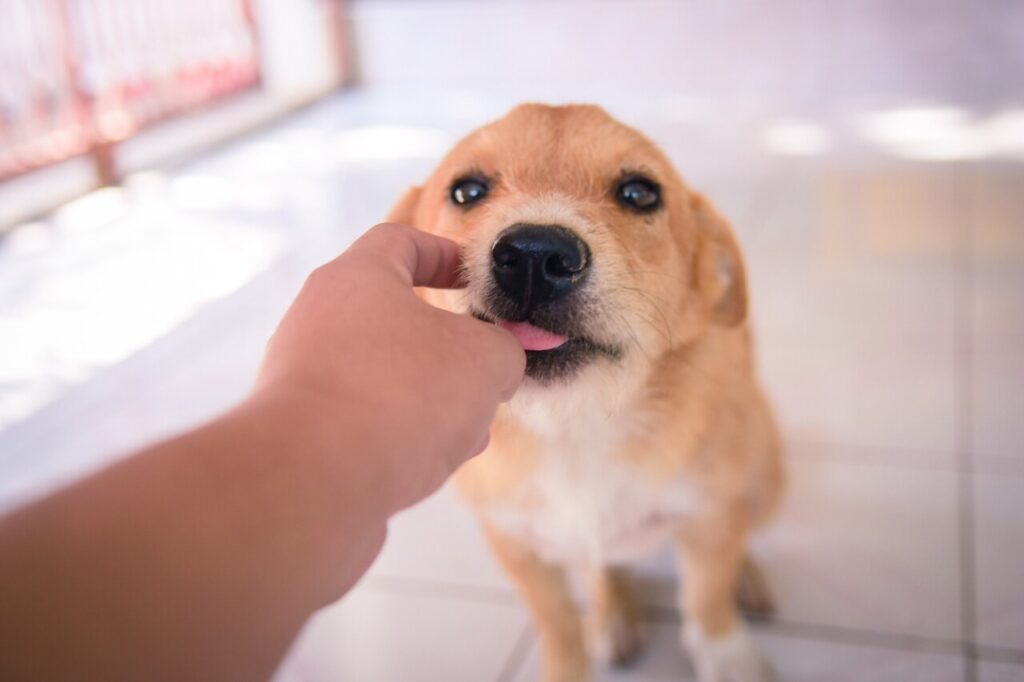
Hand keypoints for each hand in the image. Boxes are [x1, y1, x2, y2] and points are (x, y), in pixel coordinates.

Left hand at [254, 223, 524, 511]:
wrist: (312, 480)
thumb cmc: (402, 393)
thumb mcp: (484, 359)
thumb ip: (504, 349)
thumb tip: (499, 360)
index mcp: (356, 277)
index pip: (400, 241)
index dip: (445, 255)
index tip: (475, 282)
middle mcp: (318, 318)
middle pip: (393, 317)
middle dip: (448, 348)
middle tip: (484, 374)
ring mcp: (302, 377)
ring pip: (382, 376)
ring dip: (429, 399)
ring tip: (469, 433)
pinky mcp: (299, 433)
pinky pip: (360, 420)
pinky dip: (398, 434)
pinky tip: (430, 465)